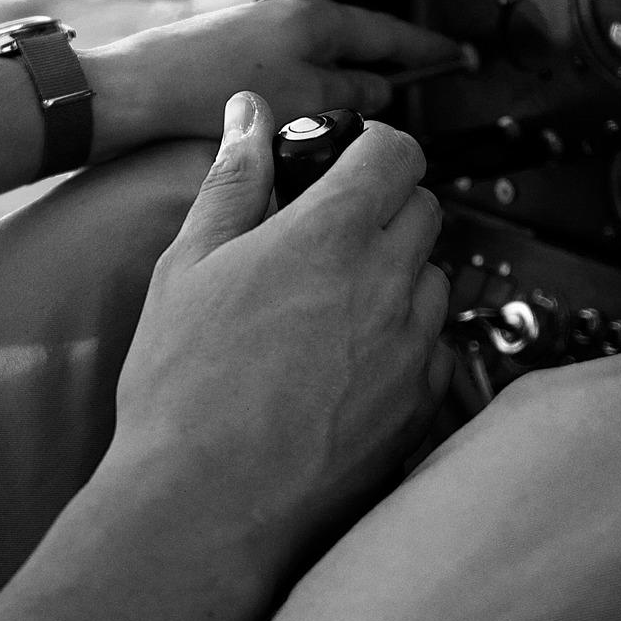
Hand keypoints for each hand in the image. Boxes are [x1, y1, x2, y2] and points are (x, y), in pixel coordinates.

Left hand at [82, 0, 463, 162]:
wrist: (139, 92)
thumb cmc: (208, 88)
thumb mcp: (303, 100)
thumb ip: (351, 95)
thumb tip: (379, 92)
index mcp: (316, 17)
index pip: (392, 32)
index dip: (429, 49)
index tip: (457, 56)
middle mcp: (291, 15)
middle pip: (360, 41)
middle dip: (390, 67)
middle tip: (419, 89)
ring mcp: (264, 32)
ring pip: (326, 60)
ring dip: (348, 85)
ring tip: (363, 117)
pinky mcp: (239, 54)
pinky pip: (297, 72)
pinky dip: (315, 93)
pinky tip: (310, 121)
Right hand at [107, 91, 454, 577]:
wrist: (208, 505)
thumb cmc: (185, 388)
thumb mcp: (188, 266)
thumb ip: (233, 181)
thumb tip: (248, 115)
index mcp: (331, 234)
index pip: (398, 151)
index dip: (374, 148)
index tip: (347, 163)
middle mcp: (388, 283)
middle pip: (425, 210)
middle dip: (384, 209)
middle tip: (327, 239)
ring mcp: (413, 349)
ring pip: (434, 281)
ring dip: (398, 279)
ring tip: (330, 312)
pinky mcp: (422, 407)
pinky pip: (434, 350)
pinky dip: (404, 345)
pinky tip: (346, 370)